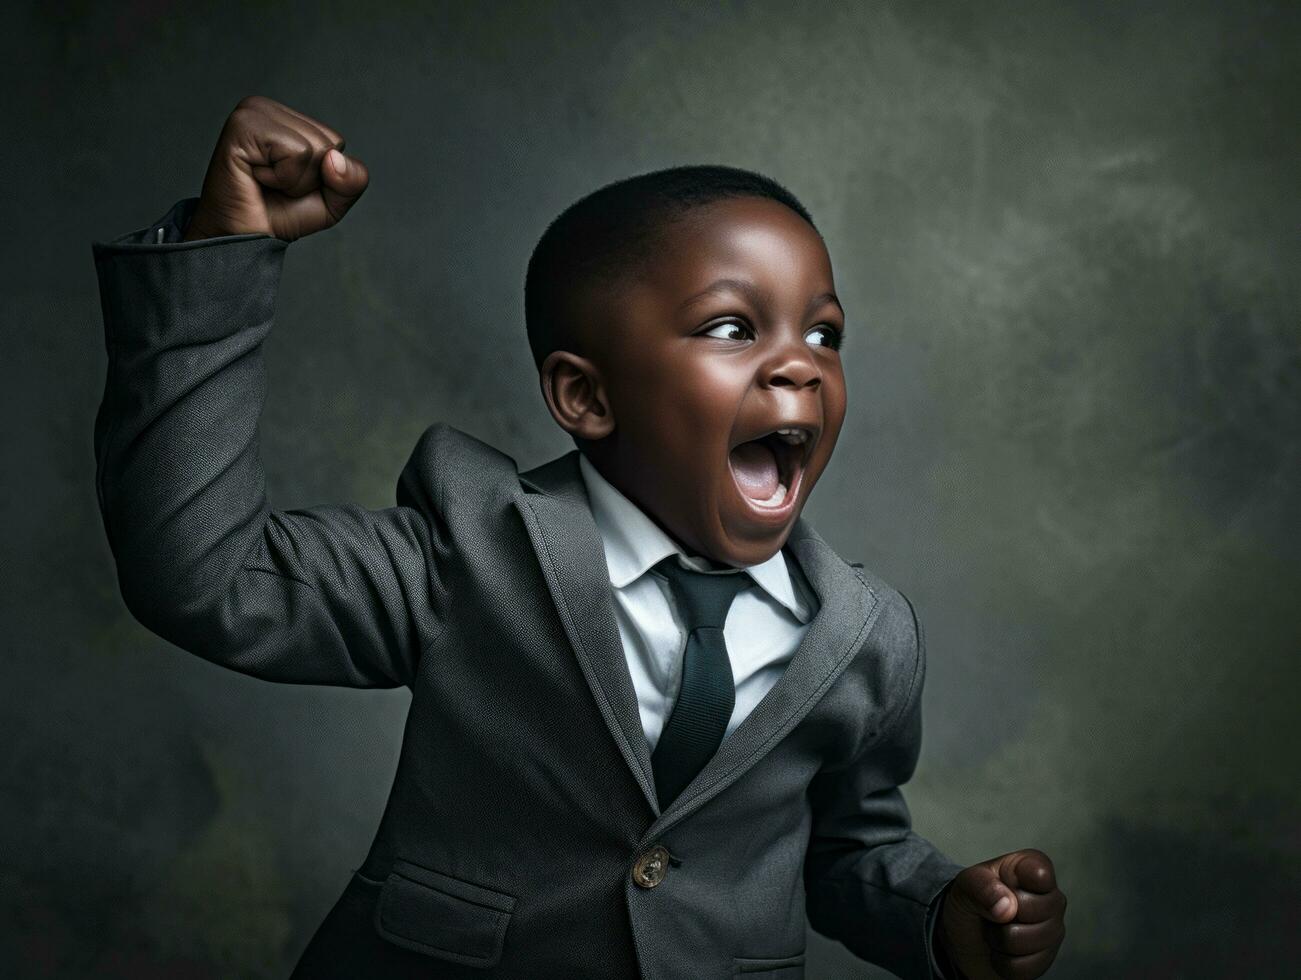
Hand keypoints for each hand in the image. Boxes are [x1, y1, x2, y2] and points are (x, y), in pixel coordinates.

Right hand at [182, 95, 368, 241]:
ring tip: (265, 181)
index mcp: (286, 119)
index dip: (322, 177)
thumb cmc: (280, 215)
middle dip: (309, 178)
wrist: (244, 238)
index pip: (336, 143)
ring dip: (294, 180)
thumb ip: (353, 179)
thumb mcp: (333, 201)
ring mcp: (253, 111)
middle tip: (275, 186)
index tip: (289, 184)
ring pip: (314, 148)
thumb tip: (336, 159)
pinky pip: (295, 152)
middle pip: (329, 144)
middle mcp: (268, 108)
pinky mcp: (244, 125)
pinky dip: (282, 177)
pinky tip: (256, 176)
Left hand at [937, 849, 1065, 979]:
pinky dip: (1003, 962)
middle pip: (1031, 910)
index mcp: (1035, 868)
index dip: (1014, 885)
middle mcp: (1052, 898)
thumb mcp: (966, 883)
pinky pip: (1025, 967)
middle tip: (992, 911)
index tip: (1000, 882)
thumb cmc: (971, 900)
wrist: (963, 936)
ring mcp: (1053, 931)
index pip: (1039, 875)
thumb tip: (1007, 907)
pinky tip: (1001, 950)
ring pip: (1027, 941)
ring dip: (999, 940)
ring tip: (995, 929)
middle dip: (1000, 914)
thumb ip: (982, 886)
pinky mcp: (1046, 960)